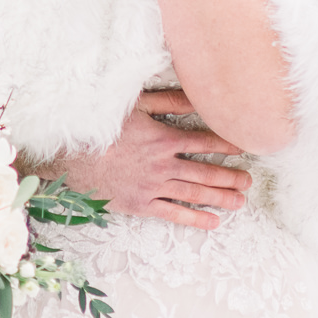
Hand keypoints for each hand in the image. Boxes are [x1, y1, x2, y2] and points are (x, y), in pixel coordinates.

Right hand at [45, 94, 250, 229]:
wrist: (69, 157)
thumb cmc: (100, 127)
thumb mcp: (135, 105)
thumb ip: (168, 101)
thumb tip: (198, 96)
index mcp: (164, 139)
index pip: (205, 142)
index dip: (227, 144)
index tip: (243, 148)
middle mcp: (164, 166)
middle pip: (206, 172)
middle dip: (230, 176)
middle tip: (248, 181)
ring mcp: (153, 187)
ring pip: (194, 193)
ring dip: (220, 197)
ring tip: (240, 200)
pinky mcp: (140, 204)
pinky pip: (174, 214)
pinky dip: (195, 219)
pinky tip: (212, 222)